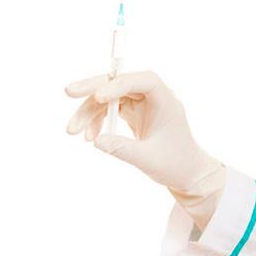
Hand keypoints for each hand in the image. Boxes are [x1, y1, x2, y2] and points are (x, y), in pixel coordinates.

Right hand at [66, 71, 223, 228]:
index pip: (143, 81)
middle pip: (119, 82)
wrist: (186, 174)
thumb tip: (96, 141)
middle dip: (92, 88)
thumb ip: (123, 149)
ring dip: (88, 111)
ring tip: (72, 131)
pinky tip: (89, 136)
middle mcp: (152, 97)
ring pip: (108, 97)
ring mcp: (141, 103)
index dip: (119, 84)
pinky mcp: (132, 112)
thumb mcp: (148, 160)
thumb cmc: (176, 165)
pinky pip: (108, 109)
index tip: (98, 97)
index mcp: (166, 100)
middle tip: (68, 92)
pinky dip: (96, 120)